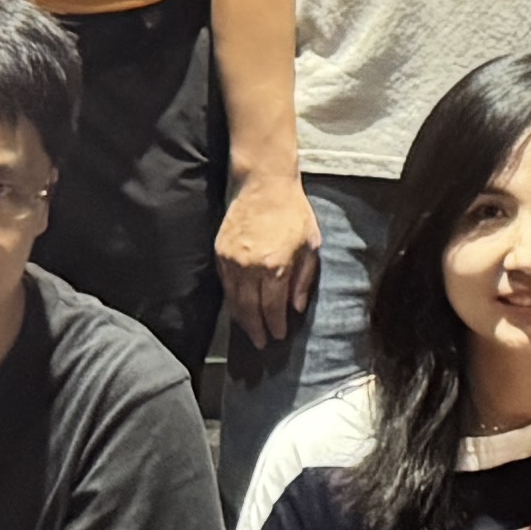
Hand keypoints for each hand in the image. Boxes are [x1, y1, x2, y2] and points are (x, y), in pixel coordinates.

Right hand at [214, 167, 320, 355]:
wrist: (264, 185)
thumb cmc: (294, 212)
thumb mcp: (311, 244)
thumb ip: (303, 278)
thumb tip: (296, 308)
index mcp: (275, 266)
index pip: (272, 307)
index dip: (275, 325)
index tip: (278, 336)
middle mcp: (250, 267)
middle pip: (249, 309)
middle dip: (256, 329)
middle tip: (261, 344)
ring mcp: (231, 260)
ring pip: (233, 300)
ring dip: (241, 319)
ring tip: (250, 331)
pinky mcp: (219, 253)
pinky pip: (224, 285)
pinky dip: (231, 299)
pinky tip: (238, 308)